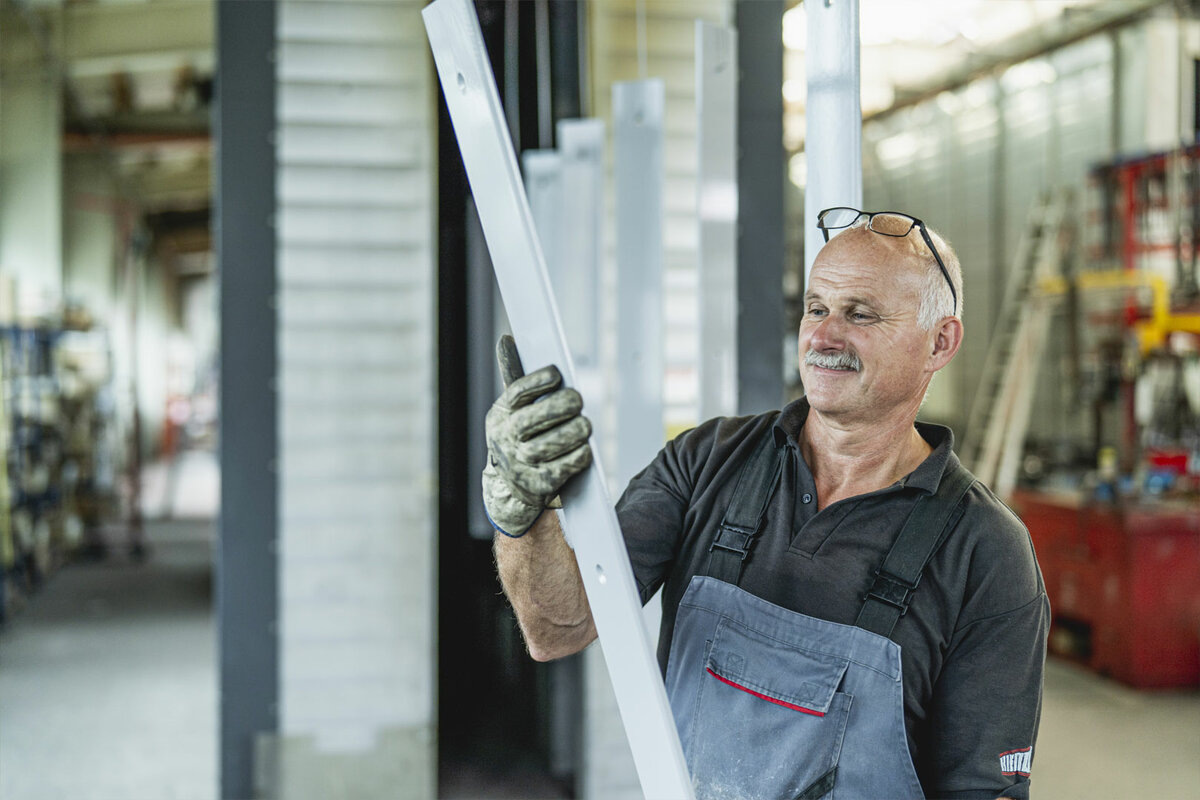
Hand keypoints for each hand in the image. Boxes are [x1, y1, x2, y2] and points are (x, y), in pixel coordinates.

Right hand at [483, 335, 591, 535]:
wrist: (509, 488)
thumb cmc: (517, 437)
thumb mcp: (510, 409)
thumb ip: (515, 378)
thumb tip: (507, 340)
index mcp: (499, 415)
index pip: (516, 394)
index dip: (537, 382)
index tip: (556, 374)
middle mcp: (506, 439)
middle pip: (534, 419)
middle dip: (561, 406)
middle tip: (578, 400)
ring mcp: (521, 464)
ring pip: (553, 443)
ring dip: (575, 431)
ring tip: (585, 424)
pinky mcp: (539, 485)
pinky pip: (567, 466)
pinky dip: (580, 454)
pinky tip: (584, 447)